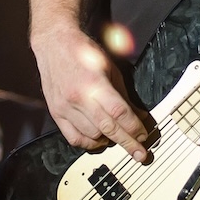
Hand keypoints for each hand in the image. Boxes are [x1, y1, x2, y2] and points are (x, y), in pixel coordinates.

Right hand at [32, 28, 150, 161]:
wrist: (55, 45)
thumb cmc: (84, 53)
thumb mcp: (110, 68)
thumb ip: (124, 95)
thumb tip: (139, 116)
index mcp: (94, 84)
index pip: (119, 113)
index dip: (134, 127)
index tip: (144, 136)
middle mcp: (78, 98)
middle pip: (108, 128)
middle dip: (127, 143)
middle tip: (141, 154)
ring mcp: (65, 108)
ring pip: (92, 136)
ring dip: (109, 140)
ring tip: (119, 137)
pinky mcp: (56, 113)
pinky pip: (74, 138)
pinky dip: (88, 143)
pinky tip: (98, 140)